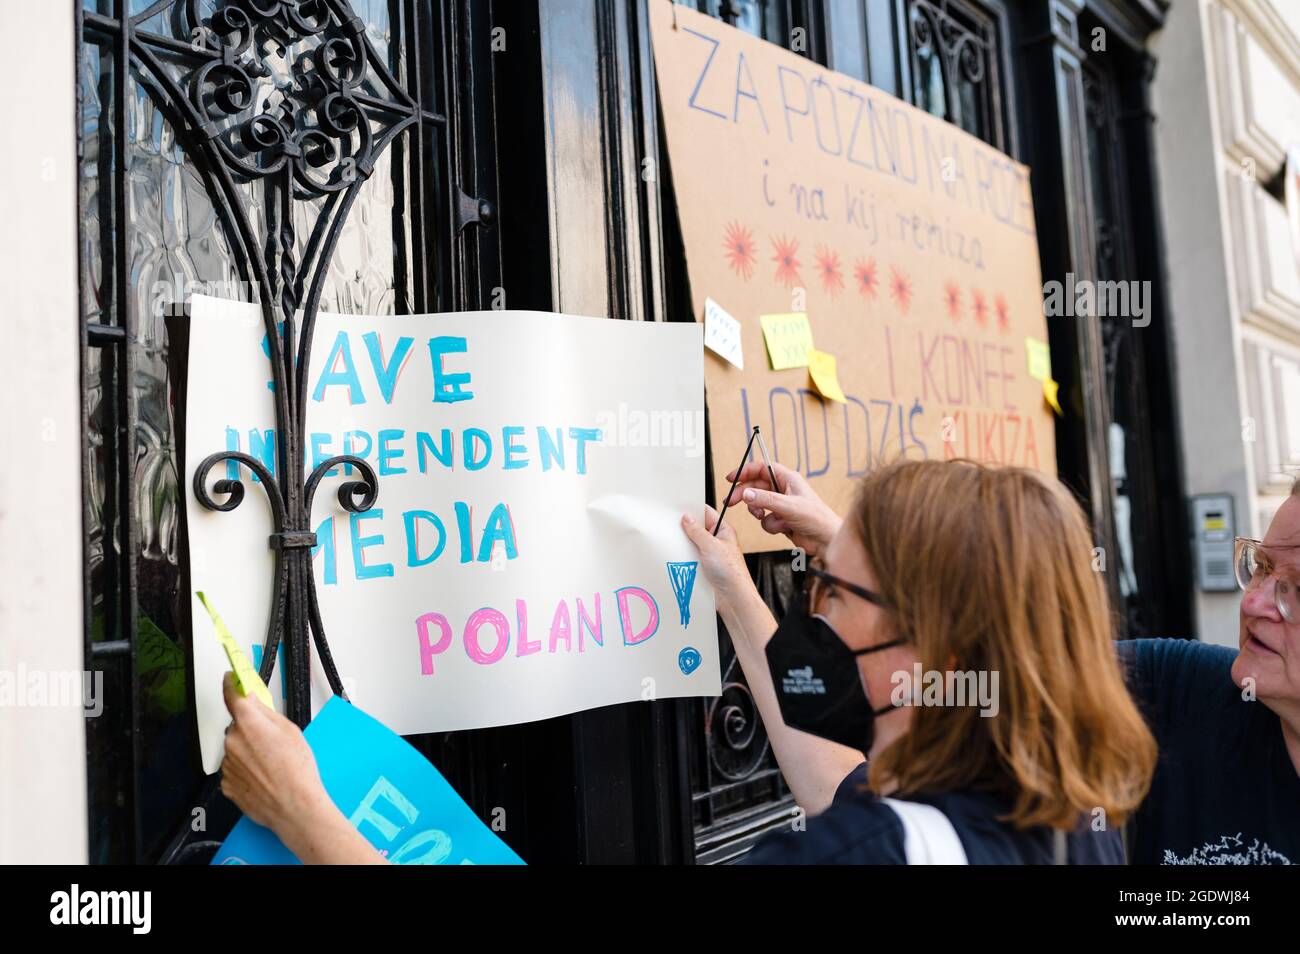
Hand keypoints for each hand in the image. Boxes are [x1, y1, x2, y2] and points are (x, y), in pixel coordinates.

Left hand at [220, 672, 328, 831]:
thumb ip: (267, 713)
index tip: (230, 678)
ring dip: (249, 751)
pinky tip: (264, 776)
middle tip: (271, 741)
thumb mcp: (290, 731)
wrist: (294, 806)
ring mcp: (227, 764)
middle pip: (238, 726)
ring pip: (236, 748)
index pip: (232, 695)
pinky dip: (246, 770)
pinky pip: (234, 769)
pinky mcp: (226, 783)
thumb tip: (255, 702)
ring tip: (271, 764)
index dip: (231, 684)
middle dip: (251, 729)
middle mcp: (232, 741)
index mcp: (248, 723)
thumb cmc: (297, 771)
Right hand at [681, 505, 755, 610]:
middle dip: (685, 527)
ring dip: (683, 544)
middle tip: (671, 524)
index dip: (694, 509)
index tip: (678, 507)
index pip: (707, 513)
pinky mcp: (703, 567)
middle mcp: (716, 541)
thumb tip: (687, 518)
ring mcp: (709, 554)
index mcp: (723, 531)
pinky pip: (690, 557)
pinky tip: (674, 555)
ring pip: (692, 544)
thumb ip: (697, 531)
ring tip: (671, 540)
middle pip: (697, 528)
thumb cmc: (731, 572)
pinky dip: (683, 557)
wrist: (733, 598)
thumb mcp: (711, 546)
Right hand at [723, 461, 841, 557]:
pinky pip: (765, 520)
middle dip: (744, 495)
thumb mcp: (789, 506)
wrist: (825, 540)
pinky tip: (783, 528)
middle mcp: (783, 490)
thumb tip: (746, 493)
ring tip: (765, 517)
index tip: (731, 478)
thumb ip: (765, 499)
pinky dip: (771, 525)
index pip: (761, 468)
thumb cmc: (817, 518)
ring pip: (758, 505)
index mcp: (788, 479)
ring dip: (760, 513)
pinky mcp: (780, 519)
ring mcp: (781, 505)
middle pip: (755, 487)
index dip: (745, 471)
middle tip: (730, 502)